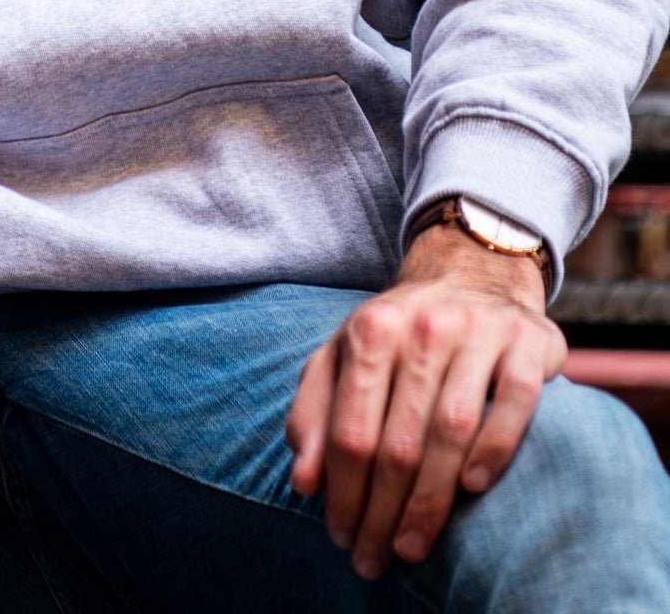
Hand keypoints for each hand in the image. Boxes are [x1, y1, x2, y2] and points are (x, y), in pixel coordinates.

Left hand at [286, 224, 565, 579]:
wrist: (473, 273)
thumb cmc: (400, 333)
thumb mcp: (344, 356)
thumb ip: (315, 410)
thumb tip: (304, 481)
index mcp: (371, 329)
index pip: (351, 428)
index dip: (343, 492)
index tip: (340, 537)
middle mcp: (423, 326)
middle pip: (398, 439)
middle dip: (383, 511)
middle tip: (375, 559)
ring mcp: (478, 331)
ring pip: (450, 428)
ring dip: (431, 499)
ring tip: (413, 546)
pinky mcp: (527, 341)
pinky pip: (512, 403)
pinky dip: (493, 448)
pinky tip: (472, 487)